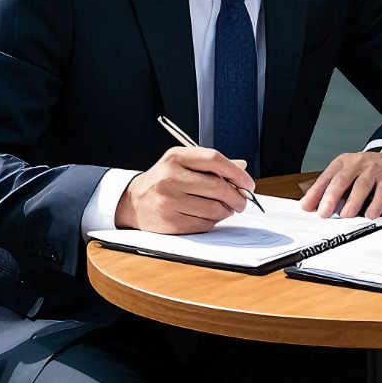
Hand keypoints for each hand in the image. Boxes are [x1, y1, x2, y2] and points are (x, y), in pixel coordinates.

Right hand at [114, 147, 252, 233]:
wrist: (133, 201)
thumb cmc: (164, 180)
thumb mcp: (184, 163)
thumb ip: (213, 165)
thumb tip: (242, 168)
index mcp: (177, 157)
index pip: (214, 159)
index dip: (236, 173)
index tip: (248, 183)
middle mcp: (170, 177)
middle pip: (217, 187)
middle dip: (237, 196)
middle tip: (242, 201)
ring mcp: (168, 201)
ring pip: (214, 209)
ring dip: (226, 211)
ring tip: (224, 209)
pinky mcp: (169, 222)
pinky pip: (204, 225)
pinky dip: (212, 222)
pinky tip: (208, 217)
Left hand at [300, 151, 381, 218]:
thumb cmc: (364, 170)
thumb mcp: (346, 172)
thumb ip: (331, 187)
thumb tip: (311, 205)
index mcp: (343, 162)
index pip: (326, 177)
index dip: (316, 192)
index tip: (307, 207)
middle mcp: (357, 164)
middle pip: (342, 180)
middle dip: (332, 197)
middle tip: (325, 213)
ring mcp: (374, 170)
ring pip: (362, 185)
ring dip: (353, 202)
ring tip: (346, 215)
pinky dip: (376, 205)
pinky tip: (370, 214)